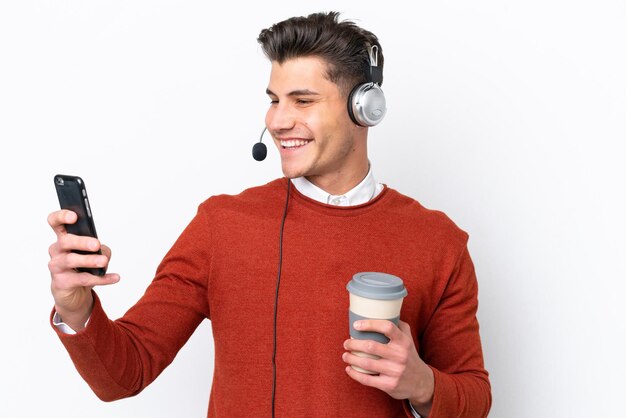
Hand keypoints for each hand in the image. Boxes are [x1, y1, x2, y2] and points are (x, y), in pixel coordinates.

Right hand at [47, 209, 119, 330]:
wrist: (73, 291)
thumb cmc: (82, 266)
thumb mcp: (92, 253)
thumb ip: (100, 249)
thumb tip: (103, 253)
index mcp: (64, 237)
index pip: (55, 222)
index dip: (62, 217)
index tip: (74, 217)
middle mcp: (57, 250)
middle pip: (65, 241)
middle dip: (81, 242)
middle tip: (96, 244)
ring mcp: (56, 266)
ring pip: (71, 260)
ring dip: (90, 260)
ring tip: (104, 261)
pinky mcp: (61, 282)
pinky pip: (82, 279)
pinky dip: (101, 278)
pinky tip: (114, 277)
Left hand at [342, 320, 433, 414]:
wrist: (421, 382)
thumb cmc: (409, 355)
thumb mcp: (408, 338)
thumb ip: (398, 325)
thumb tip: (381, 312)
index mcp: (404, 341)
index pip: (387, 327)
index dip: (370, 324)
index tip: (356, 325)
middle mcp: (400, 355)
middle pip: (371, 346)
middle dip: (353, 344)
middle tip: (346, 343)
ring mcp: (395, 371)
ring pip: (366, 363)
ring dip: (351, 358)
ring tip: (345, 355)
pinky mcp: (389, 385)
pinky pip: (367, 380)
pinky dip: (354, 374)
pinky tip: (349, 369)